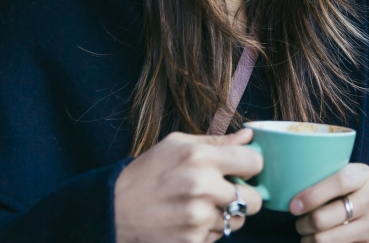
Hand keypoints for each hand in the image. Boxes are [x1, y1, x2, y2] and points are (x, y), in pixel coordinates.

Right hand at [115, 128, 263, 242]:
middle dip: (246, 196)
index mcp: (200, 158)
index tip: (242, 169)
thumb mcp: (176, 145)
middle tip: (228, 192)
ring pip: (238, 220)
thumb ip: (217, 141)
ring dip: (226, 214)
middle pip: (255, 199)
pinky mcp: (191, 241)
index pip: (255, 162)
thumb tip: (249, 136)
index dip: (251, 166)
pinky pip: (219, 236)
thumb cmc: (146, 174)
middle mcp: (202, 188)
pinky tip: (189, 220)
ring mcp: (197, 218)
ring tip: (201, 206)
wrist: (112, 210)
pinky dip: (209, 230)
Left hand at [292, 163, 368, 242]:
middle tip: (302, 224)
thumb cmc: (368, 193)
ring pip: (325, 241)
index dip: (310, 196)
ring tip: (310, 238)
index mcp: (365, 177)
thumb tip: (291, 189)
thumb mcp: (358, 177)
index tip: (293, 207)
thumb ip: (332, 178)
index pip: (337, 183)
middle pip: (322, 219)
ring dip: (310, 242)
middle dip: (303, 225)